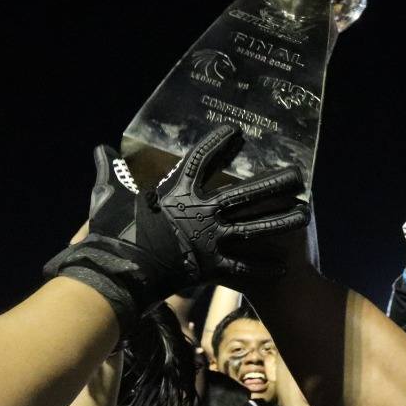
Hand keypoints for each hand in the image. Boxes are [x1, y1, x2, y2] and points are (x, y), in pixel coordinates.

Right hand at [46, 125, 307, 327]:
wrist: (117, 273)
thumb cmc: (111, 233)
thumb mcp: (107, 196)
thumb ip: (109, 172)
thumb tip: (101, 150)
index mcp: (178, 191)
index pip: (203, 158)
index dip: (220, 143)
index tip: (236, 132)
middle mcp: (202, 212)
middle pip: (247, 193)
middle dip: (274, 183)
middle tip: (297, 175)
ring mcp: (211, 240)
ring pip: (256, 228)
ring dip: (281, 221)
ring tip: (304, 214)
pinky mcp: (212, 266)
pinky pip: (244, 268)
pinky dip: (263, 268)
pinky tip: (284, 266)